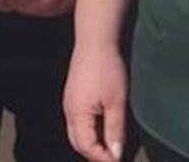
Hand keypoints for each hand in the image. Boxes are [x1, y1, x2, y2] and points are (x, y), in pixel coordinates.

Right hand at [63, 40, 128, 161]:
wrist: (96, 39)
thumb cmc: (107, 68)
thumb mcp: (117, 101)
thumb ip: (115, 130)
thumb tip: (115, 155)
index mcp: (77, 115)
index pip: (87, 147)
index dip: (103, 158)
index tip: (119, 161)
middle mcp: (69, 111)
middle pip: (78, 143)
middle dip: (95, 154)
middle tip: (114, 158)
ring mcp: (69, 103)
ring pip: (77, 133)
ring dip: (92, 144)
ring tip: (110, 148)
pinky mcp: (73, 96)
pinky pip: (78, 122)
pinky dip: (90, 131)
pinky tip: (103, 129)